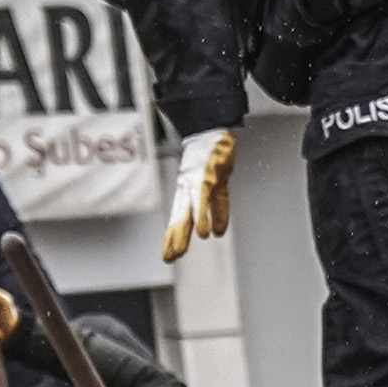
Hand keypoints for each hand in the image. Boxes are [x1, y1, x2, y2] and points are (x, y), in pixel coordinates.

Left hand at [160, 128, 237, 261]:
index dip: (174, 235)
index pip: (181, 217)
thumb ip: (217, 208)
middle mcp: (188, 189)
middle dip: (174, 239)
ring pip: (187, 213)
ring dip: (183, 234)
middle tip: (169, 258)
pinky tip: (204, 233)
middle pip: (180, 218)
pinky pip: (203, 202)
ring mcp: (196, 184)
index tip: (169, 253)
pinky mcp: (206, 178)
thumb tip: (216, 232)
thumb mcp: (217, 183)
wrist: (211, 128)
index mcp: (189, 190)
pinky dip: (203, 218)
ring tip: (180, 252)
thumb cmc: (213, 153)